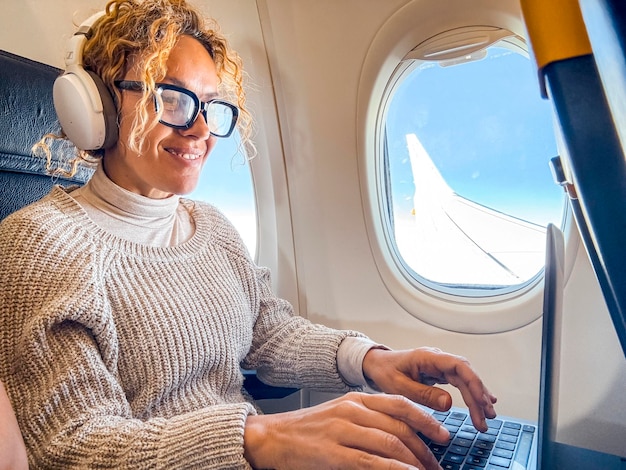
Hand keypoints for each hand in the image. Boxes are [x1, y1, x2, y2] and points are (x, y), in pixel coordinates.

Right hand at [244, 391, 448, 469]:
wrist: (272, 437)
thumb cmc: (306, 430)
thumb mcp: (338, 414)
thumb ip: (367, 421)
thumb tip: (398, 438)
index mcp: (355, 399)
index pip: (400, 404)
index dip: (426, 420)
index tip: (443, 435)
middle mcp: (352, 410)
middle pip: (400, 426)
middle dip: (425, 448)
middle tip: (437, 464)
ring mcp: (343, 431)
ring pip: (391, 444)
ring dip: (415, 462)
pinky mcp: (335, 454)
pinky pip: (373, 462)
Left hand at [362, 347, 496, 431]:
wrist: (375, 364)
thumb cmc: (384, 371)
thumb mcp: (398, 386)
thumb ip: (422, 395)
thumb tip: (449, 403)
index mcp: (428, 357)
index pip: (459, 366)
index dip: (473, 383)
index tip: (481, 401)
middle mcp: (437, 359)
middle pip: (465, 374)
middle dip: (478, 395)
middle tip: (486, 418)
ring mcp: (439, 365)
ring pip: (465, 378)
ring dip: (477, 396)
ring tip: (488, 415)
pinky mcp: (439, 372)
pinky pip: (459, 382)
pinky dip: (470, 393)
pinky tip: (482, 402)